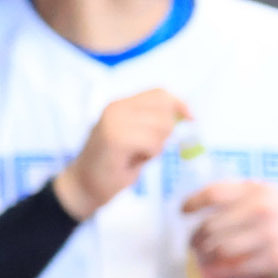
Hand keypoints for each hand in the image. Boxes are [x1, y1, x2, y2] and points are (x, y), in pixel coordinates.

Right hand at [52, 89, 187, 220]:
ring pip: (162, 126)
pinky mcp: (115, 138)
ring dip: (157, 146)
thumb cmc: (115, 164)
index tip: (191, 119)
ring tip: (138, 154)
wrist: (85, 184)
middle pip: (165, 111)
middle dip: (166, 133)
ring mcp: (114, 120)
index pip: (159, 93)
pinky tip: (133, 161)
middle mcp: (116, 107)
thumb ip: (154, 122)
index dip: (179, 105)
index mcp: (121, 104)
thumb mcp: (137, 137)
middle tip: (147, 149)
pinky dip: (150, 154)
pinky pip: (153, 142)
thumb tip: (186, 114)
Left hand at [183, 181, 277, 277]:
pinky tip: (214, 276)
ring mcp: (269, 236)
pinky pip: (238, 269)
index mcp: (257, 191)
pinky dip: (220, 274)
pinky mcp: (276, 260)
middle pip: (211, 227)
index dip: (192, 203)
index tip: (182, 213)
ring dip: (206, 258)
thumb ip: (239, 194)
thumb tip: (197, 207)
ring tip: (203, 261)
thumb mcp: (269, 193)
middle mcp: (262, 210)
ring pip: (220, 250)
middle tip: (193, 246)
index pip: (214, 194)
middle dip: (197, 239)